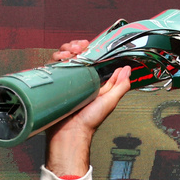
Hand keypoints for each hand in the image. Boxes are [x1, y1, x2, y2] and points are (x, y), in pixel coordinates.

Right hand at [45, 39, 131, 176]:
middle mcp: (78, 82)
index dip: (91, 51)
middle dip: (74, 47)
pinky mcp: (53, 86)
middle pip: (74, 57)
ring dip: (64, 51)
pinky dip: (53, 60)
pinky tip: (57, 59)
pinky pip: (51, 69)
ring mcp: (64, 83)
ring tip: (68, 53)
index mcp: (92, 84)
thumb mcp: (109, 102)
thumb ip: (120, 87)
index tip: (90, 46)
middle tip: (78, 47)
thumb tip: (127, 71)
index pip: (92, 61)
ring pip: (62, 60)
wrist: (69, 133)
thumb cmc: (88, 122)